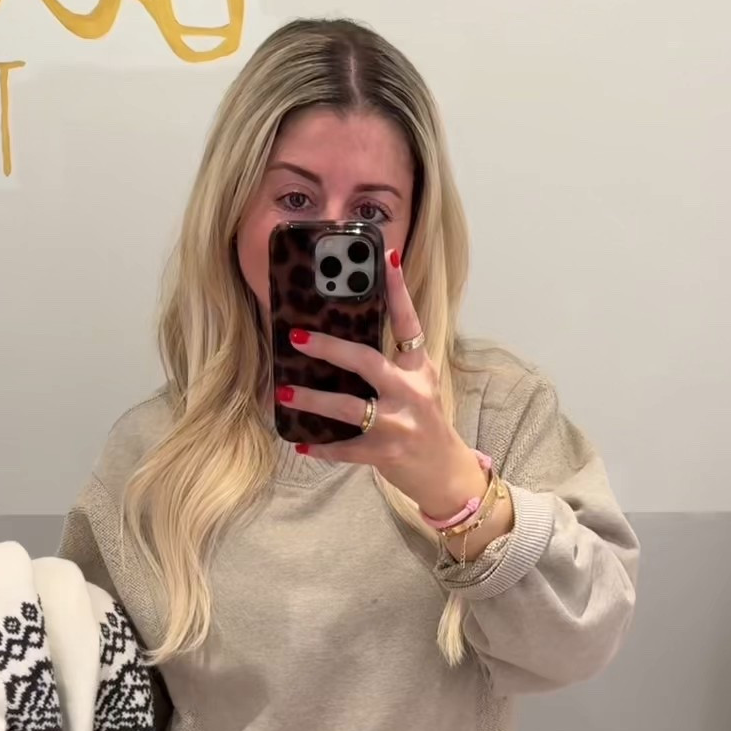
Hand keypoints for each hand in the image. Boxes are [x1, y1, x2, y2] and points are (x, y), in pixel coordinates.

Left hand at [278, 247, 487, 526]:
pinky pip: (346, 448)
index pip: (408, 323)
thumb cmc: (423, 424)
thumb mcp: (417, 387)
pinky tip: (302, 443)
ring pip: (349, 407)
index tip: (386, 257)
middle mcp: (411, 391)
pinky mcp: (386, 452)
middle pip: (367, 362)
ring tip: (284, 392)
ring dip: (313, 400)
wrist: (445, 473)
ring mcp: (399, 424)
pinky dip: (323, 447)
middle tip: (297, 337)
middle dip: (330, 348)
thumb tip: (344, 340)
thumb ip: (391, 364)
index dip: (397, 290)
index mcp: (419, 368)